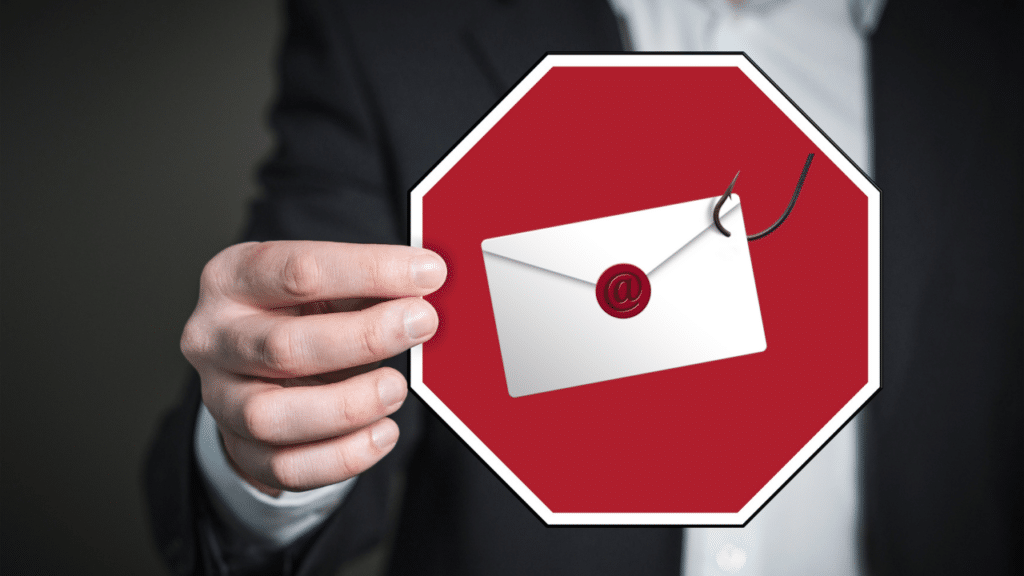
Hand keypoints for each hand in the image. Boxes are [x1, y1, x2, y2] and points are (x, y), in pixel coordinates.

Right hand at [180, 241, 445, 495]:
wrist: (258, 366)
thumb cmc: (302, 312)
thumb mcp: (327, 284)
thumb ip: (371, 284)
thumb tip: (429, 285)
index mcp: (232, 278)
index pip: (299, 271)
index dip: (371, 270)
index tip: (429, 273)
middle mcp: (214, 338)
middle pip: (284, 347)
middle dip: (364, 337)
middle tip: (422, 324)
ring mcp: (221, 399)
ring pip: (272, 417)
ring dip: (347, 406)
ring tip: (396, 388)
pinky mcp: (241, 450)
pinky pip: (287, 468)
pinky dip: (343, 456)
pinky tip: (384, 432)